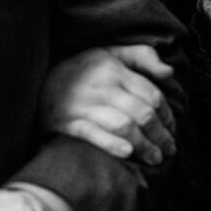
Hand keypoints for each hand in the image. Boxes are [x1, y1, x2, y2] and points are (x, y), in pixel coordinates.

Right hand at [41, 45, 175, 165]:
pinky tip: (128, 154)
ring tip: (155, 158)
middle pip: (141, 113)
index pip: (151, 95)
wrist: (36, 80)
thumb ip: (143, 57)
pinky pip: (93, 135)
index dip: (167, 114)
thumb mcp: (112, 53)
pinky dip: (112, 144)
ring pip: (123, 126)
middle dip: (161, 134)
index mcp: (115, 70)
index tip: (173, 128)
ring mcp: (84, 106)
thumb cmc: (83, 68)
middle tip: (169, 149)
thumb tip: (169, 73)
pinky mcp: (66, 123)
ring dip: (144, 145)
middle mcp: (102, 88)